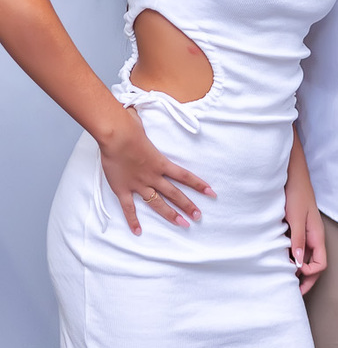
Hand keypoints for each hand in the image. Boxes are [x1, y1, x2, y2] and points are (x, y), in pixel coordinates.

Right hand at [99, 105, 214, 233]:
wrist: (115, 135)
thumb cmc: (129, 126)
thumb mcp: (143, 125)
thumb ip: (144, 125)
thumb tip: (136, 114)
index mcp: (161, 162)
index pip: (186, 176)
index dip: (199, 185)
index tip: (212, 193)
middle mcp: (153, 176)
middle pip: (175, 194)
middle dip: (188, 206)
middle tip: (198, 217)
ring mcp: (139, 184)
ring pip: (158, 203)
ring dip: (171, 215)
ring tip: (183, 224)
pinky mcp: (123, 189)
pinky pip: (129, 208)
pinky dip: (133, 221)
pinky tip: (138, 232)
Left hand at [284, 177, 325, 295]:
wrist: (291, 175)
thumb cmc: (296, 192)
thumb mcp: (295, 217)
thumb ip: (298, 239)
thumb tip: (297, 263)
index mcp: (317, 236)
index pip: (320, 264)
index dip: (310, 273)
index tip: (295, 273)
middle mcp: (313, 238)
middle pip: (313, 265)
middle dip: (304, 280)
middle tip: (291, 291)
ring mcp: (305, 234)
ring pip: (304, 258)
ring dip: (295, 269)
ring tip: (282, 277)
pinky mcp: (296, 229)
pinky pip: (296, 249)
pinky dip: (289, 257)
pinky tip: (278, 260)